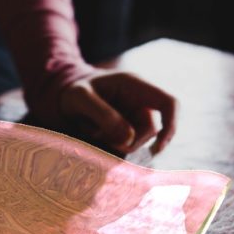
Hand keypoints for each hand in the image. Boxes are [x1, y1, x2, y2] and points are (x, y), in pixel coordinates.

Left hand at [58, 70, 176, 154]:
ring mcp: (133, 113)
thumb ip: (103, 115)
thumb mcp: (81, 98)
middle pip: (150, 130)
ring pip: (136, 139)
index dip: (170, 126)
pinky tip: (93, 132)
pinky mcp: (126, 125)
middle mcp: (139, 99)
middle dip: (128, 141)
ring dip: (115, 142)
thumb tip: (128, 140)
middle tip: (99, 138)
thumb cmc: (72, 90)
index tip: (157, 148)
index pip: (169, 103)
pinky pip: (124, 142)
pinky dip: (109, 143)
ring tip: (91, 130)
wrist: (63, 93)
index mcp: (135, 85)